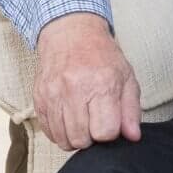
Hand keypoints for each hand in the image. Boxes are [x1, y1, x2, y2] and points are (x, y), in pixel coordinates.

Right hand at [34, 13, 141, 150]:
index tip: (110, 122)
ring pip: (63, 139)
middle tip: (95, 121)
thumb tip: (133, 137)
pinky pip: (48, 131)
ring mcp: (54, 94)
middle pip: (81, 140)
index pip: (105, 132)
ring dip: (74, 137)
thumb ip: (131, 110)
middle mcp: (75, 90)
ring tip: (82, 121)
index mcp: (102, 84)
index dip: (110, 132)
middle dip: (91, 138)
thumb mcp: (126, 77)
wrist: (71, 33)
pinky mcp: (39, 97)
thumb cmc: (101, 56)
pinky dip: (59, 132)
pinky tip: (68, 118)